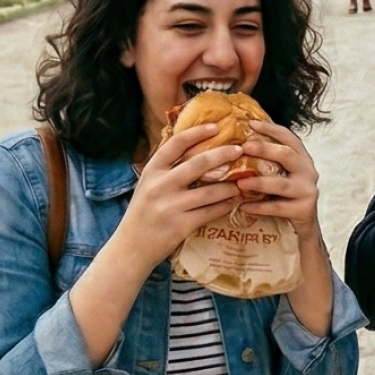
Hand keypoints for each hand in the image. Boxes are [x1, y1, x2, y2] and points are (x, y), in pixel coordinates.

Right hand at [109, 124, 242, 273]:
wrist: (131, 248)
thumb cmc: (142, 213)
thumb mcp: (148, 185)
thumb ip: (166, 169)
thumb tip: (193, 148)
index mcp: (152, 171)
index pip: (176, 144)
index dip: (197, 132)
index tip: (216, 126)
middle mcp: (160, 185)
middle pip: (198, 164)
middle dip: (223, 154)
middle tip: (239, 149)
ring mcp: (171, 206)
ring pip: (210, 191)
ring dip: (231, 185)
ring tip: (244, 180)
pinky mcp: (181, 226)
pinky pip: (211, 212)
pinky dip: (225, 205)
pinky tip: (235, 201)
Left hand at [234, 119, 322, 240]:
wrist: (302, 226)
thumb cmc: (284, 196)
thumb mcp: (279, 174)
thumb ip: (266, 160)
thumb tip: (234, 142)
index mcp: (302, 157)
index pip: (288, 137)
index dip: (270, 128)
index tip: (250, 123)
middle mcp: (308, 171)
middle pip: (287, 155)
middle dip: (265, 149)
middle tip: (243, 147)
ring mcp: (308, 190)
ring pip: (282, 184)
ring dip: (259, 182)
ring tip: (239, 183)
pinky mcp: (304, 210)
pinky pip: (279, 207)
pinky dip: (260, 207)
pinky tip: (244, 206)